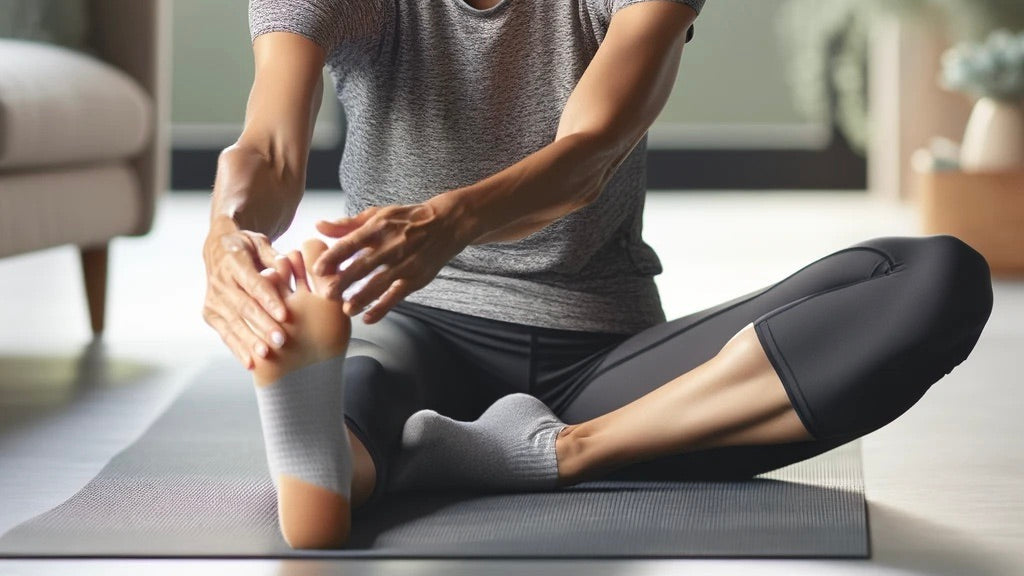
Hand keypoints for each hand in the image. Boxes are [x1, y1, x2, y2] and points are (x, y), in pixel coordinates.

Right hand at [202, 221, 289, 369]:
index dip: (268, 299)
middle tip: (281, 340)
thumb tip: (287, 263)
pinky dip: (237, 349)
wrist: (217, 248)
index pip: (253, 283)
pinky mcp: (210, 313)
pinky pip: (225, 333)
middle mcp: (220, 281)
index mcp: (233, 260)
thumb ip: (273, 256)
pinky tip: (251, 363)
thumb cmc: (247, 246)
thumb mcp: (260, 242)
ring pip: (233, 323)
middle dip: (262, 324)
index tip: (284, 314)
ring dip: (249, 340)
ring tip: (266, 354)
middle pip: (244, 306)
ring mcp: (213, 299)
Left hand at [311, 201, 466, 322]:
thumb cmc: (406, 220)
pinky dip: (383, 308)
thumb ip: (347, 224)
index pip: (351, 243)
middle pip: (362, 266)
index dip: (333, 258)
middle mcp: (391, 245)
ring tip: (346, 310)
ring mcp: (404, 263)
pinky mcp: (416, 278)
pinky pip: (397, 296)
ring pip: (379, 284)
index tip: (317, 270)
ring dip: (361, 298)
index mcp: (378, 228)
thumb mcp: (378, 215)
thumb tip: (319, 227)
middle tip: (326, 295)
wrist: (446, 224)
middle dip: (343, 282)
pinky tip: (368, 318)